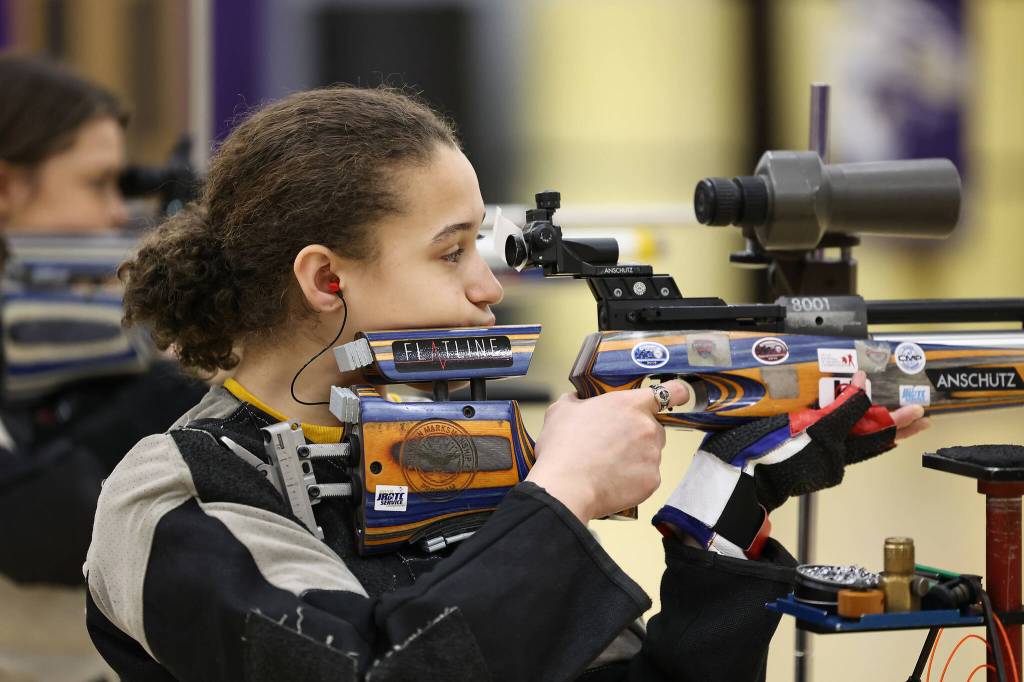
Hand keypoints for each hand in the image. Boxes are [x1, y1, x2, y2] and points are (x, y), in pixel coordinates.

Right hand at [527, 381, 689, 523]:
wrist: (566, 488)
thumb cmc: (563, 448)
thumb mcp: (561, 410)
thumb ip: (577, 400)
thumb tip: (578, 401)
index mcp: (630, 404)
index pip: (672, 392)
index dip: (676, 393)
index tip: (677, 396)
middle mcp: (648, 427)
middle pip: (654, 428)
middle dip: (638, 434)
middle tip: (613, 443)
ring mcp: (653, 455)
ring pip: (650, 453)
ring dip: (635, 457)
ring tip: (607, 464)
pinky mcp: (652, 480)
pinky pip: (646, 476)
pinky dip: (633, 479)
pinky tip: (612, 479)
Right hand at [653, 371, 927, 558]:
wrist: (739, 488)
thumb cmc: (751, 452)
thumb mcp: (781, 420)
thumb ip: (814, 407)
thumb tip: (841, 390)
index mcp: (823, 435)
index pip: (854, 407)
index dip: (863, 390)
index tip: (865, 375)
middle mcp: (833, 455)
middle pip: (876, 436)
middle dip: (899, 422)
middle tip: (920, 412)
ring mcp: (829, 468)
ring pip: (866, 447)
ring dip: (887, 433)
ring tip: (907, 424)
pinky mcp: (822, 475)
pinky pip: (851, 456)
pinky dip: (864, 443)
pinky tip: (868, 436)